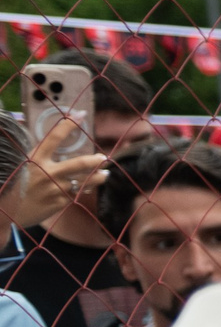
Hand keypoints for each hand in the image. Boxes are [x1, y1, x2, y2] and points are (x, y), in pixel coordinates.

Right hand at [0, 116, 110, 231]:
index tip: (81, 114)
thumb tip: (55, 145)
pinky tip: (87, 186)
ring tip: (105, 174)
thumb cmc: (14, 185)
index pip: (54, 137)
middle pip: (79, 164)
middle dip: (95, 160)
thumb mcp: (22, 165)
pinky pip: (78, 193)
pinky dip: (84, 189)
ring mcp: (55, 189)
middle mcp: (47, 173)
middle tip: (104, 158)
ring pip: (85, 181)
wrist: (6, 212)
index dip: (69, 125)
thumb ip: (40, 157)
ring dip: (98, 177)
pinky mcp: (60, 202)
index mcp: (35, 159)